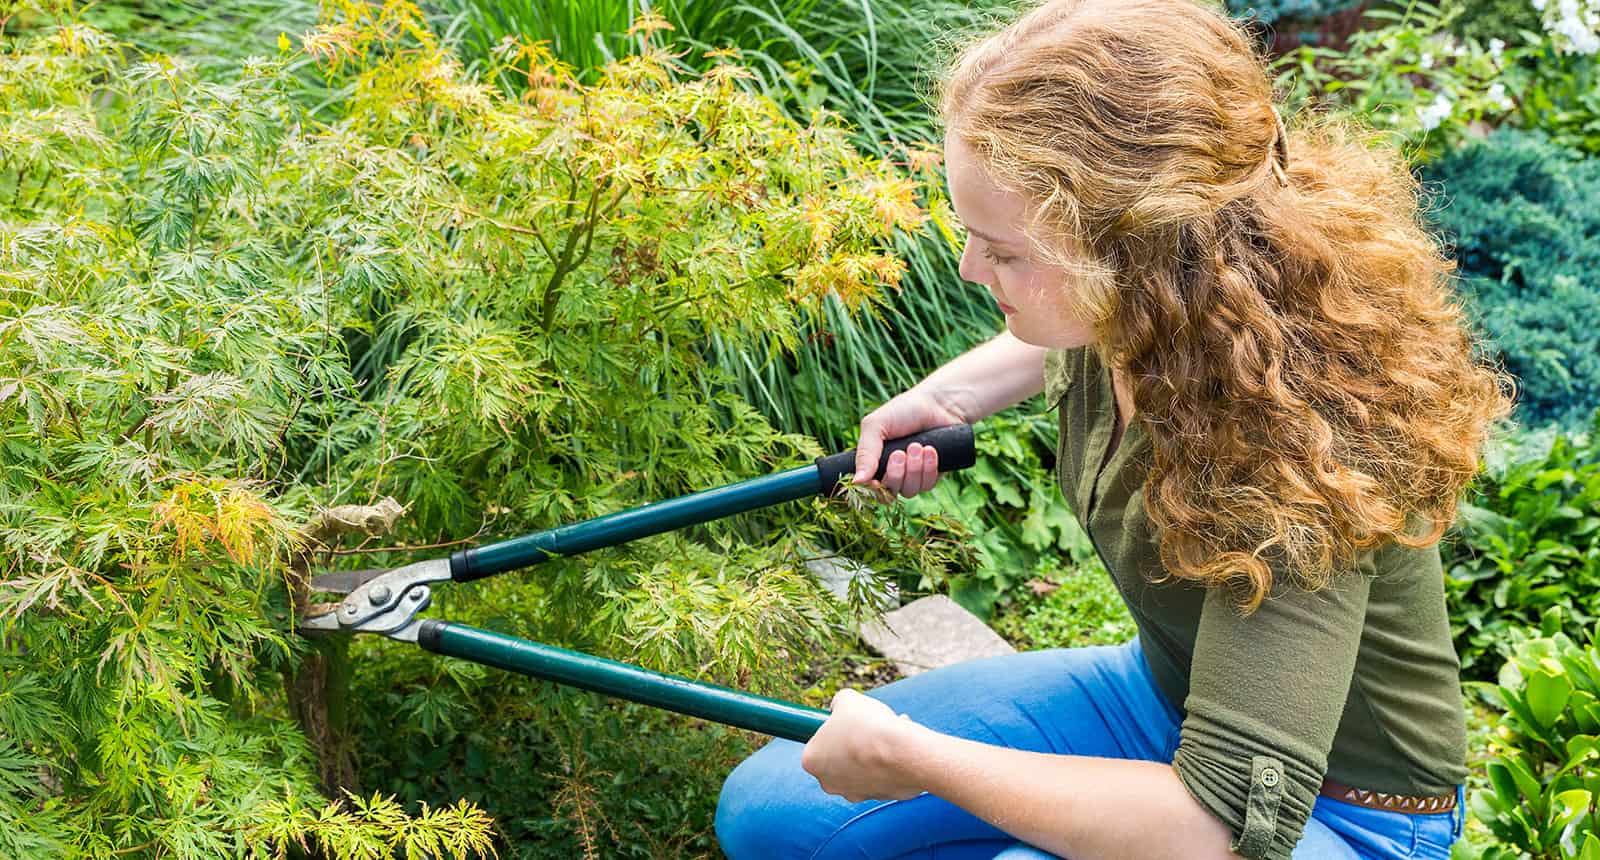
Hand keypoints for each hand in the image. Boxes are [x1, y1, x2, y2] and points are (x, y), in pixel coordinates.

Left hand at [800, 688, 932, 803]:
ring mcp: (854, 794)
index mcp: (811, 760)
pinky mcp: (878, 798)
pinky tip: (900, 748)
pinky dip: (890, 763)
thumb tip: (840, 706)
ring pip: (861, 767)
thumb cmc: (870, 726)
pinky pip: (882, 776)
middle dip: (853, 742)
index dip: (834, 728)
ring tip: (889, 734)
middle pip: (839, 756)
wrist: (904, 754)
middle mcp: (828, 782)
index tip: (848, 722)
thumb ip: (838, 703)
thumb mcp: (847, 699)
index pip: (818, 741)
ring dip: (873, 751)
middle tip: (868, 726)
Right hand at [854, 388, 969, 498]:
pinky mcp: (932, 476)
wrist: (938, 404)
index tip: (875, 481)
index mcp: (874, 461)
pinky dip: (929, 469)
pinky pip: (927, 485)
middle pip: (889, 493)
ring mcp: (912, 476)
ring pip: (909, 490)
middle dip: (895, 474)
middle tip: (900, 452)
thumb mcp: (876, 426)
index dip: (871, 489)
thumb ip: (865, 453)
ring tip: (918, 446)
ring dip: (914, 469)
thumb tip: (856, 481)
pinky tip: (930, 450)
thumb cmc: (904, 410)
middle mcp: (892, 472)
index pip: (867, 488)